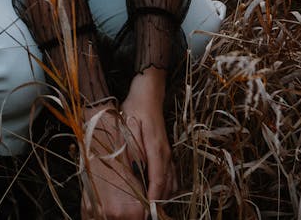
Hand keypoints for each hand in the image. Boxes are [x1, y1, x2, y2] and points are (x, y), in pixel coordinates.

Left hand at [80, 69, 177, 219]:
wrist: (148, 93)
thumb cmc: (135, 109)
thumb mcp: (128, 128)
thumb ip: (133, 151)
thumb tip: (136, 173)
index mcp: (156, 149)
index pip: (157, 181)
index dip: (153, 199)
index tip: (148, 212)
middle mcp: (165, 154)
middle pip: (167, 185)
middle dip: (159, 203)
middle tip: (147, 214)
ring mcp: (168, 152)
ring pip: (171, 181)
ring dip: (164, 196)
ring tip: (154, 208)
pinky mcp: (167, 150)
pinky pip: (172, 174)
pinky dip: (168, 187)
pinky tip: (162, 194)